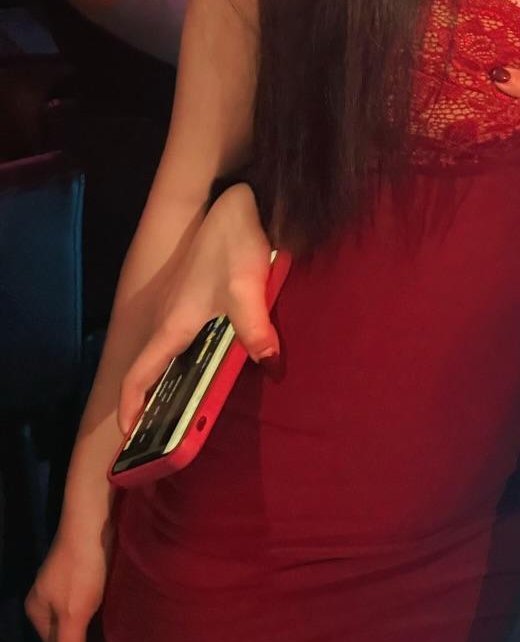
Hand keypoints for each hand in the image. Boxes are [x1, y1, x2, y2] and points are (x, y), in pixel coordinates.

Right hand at [26, 517, 111, 641]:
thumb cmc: (83, 567)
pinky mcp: (88, 577)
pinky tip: (114, 637)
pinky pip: (92, 614)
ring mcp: (68, 589)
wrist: (95, 518)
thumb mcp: (73, 612)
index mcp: (39, 613)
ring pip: (81, 629)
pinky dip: (101, 630)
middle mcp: (50, 603)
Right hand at [118, 184, 278, 435]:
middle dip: (149, 404)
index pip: (139, 374)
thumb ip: (256, 328)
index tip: (129, 435)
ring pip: (164, 355)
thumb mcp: (247, 287)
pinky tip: (205, 370)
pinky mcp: (192, 300)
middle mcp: (168, 321)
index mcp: (173, 325)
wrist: (233, 205)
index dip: (131, 407)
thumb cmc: (232, 244)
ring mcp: (178, 309)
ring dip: (165, 384)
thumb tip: (269, 366)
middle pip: (149, 370)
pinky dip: (183, 363)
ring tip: (179, 412)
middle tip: (158, 436)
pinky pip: (180, 341)